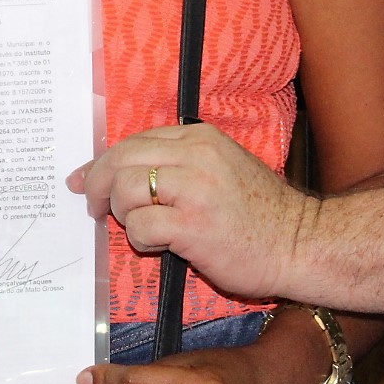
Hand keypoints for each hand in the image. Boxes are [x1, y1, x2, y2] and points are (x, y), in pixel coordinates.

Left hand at [70, 124, 310, 302]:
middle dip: (98, 183)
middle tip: (94, 206)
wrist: (298, 242)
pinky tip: (158, 246)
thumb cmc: (258, 212)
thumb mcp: (222, 166)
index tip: (86, 179)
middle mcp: (196, 155)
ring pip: (126, 188)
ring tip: (137, 226)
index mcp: (200, 138)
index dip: (103, 161)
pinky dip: (140, 238)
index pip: (135, 141)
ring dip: (121, 211)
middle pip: (122, 159)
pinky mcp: (193, 226)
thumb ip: (180, 163)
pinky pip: (141, 225)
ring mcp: (194, 189)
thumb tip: (125, 171)